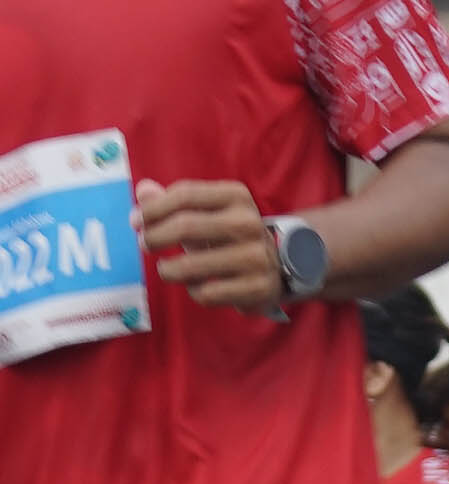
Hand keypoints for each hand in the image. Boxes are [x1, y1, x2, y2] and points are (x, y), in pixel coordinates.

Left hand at [136, 177, 286, 312]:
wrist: (277, 265)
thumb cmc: (228, 235)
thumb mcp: (206, 212)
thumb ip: (172, 201)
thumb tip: (143, 190)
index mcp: (237, 196)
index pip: (185, 195)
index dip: (153, 209)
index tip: (136, 221)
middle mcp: (250, 223)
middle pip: (185, 226)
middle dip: (154, 237)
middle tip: (145, 244)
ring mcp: (257, 257)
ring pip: (190, 266)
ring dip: (169, 270)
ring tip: (167, 269)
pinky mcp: (258, 287)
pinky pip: (207, 293)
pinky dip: (194, 291)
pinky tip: (198, 285)